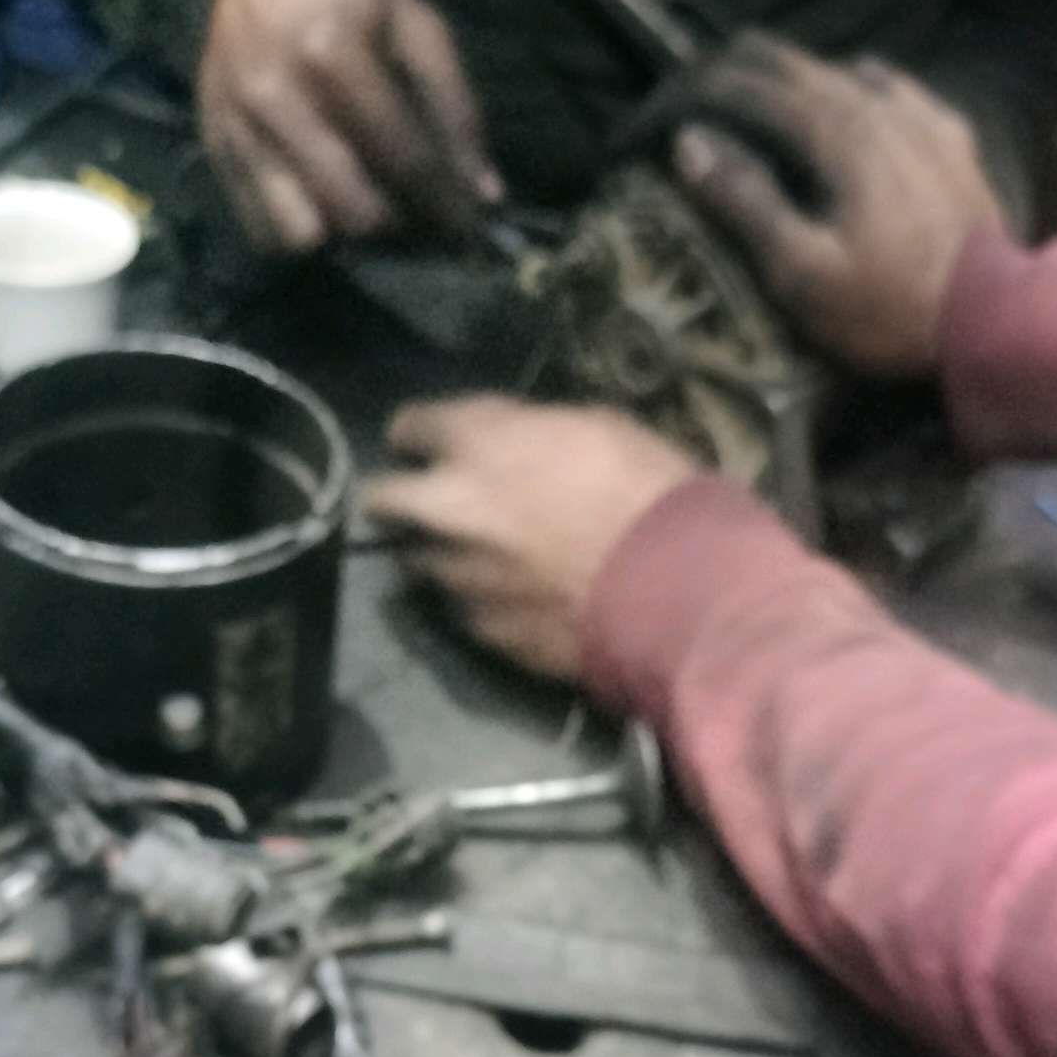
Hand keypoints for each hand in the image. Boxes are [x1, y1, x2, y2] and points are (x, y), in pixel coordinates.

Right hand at [197, 0, 502, 252]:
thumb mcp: (414, 24)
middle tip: (419, 218)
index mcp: (330, 50)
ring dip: (346, 240)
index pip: (403, 158)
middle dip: (399, 228)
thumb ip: (454, 107)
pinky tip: (324, 204)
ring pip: (304, 235)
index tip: (469, 230)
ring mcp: (238, 129)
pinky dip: (302, 234)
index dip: (445, 205)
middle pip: (355, 211)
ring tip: (369, 211)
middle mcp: (276, 96)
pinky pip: (264, 232)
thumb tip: (485, 195)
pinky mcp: (215, 152)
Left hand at [366, 398, 698, 678]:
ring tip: (481, 557)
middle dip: (394, 498)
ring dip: (442, 553)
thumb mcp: (596, 428)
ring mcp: (459, 576)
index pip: (410, 426)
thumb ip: (532, 433)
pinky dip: (479, 600)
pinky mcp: (482, 630)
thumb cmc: (648, 493)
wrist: (675, 592)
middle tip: (424, 502)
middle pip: (381, 500)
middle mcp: (448, 509)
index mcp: (477, 444)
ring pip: (421, 560)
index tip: (430, 443)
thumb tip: (513, 443)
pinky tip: (515, 599)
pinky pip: (463, 608)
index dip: (418, 435)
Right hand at [672, 39, 1006, 375]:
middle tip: (702, 74)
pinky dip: (858, 79)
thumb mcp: (802, 271)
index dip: (706, 88)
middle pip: (798, 65)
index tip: (668, 99)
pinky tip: (857, 82)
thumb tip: (690, 141)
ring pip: (844, 69)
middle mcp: (878, 105)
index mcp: (837, 131)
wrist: (994, 319)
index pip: (756, 88)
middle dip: (744, 66)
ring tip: (764, 79)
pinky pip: (896, 85)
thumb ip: (747, 201)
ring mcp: (921, 115)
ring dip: (796, 71)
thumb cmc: (888, 306)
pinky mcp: (951, 136)